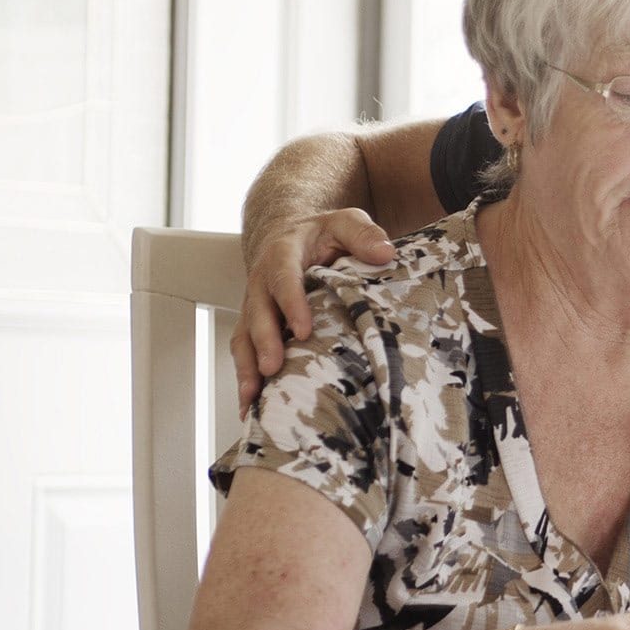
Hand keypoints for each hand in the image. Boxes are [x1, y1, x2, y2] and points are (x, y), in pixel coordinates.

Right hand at [233, 209, 394, 414]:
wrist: (294, 235)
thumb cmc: (324, 234)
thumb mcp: (346, 222)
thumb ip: (363, 233)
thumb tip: (384, 254)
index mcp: (282, 254)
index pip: (284, 279)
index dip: (291, 304)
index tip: (304, 330)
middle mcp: (261, 282)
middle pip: (257, 314)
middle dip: (264, 342)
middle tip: (273, 369)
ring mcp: (255, 307)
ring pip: (244, 338)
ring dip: (247, 368)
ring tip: (253, 399)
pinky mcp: (256, 327)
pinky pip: (246, 353)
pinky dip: (247, 379)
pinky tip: (252, 407)